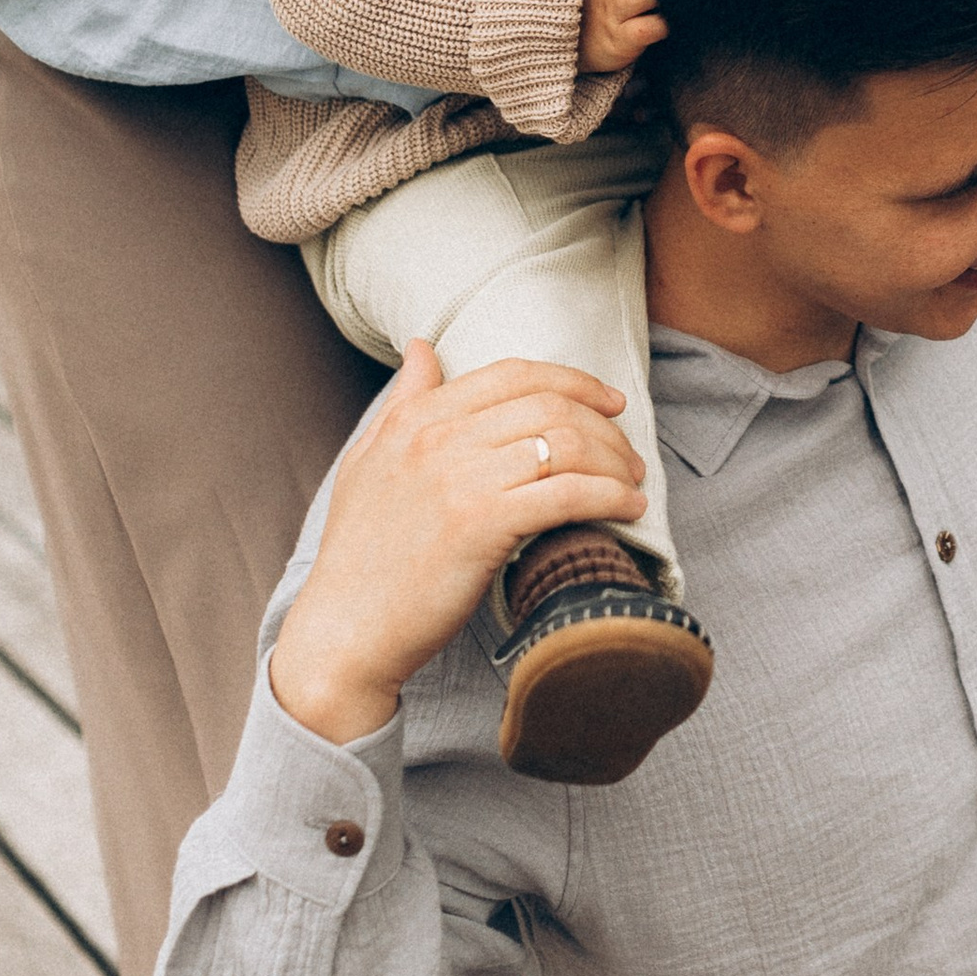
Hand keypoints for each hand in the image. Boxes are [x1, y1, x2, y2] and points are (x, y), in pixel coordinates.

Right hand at [269, 345, 643, 744]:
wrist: (344, 629)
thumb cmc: (360, 554)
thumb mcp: (367, 461)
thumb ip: (403, 401)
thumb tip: (423, 346)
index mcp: (415, 418)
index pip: (513, 374)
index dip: (574, 380)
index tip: (609, 401)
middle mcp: (437, 438)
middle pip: (549, 405)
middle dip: (604, 426)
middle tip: (628, 453)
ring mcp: (459, 480)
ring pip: (565, 445)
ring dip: (613, 462)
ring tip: (631, 483)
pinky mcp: (481, 526)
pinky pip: (566, 495)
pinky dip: (610, 497)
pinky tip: (628, 508)